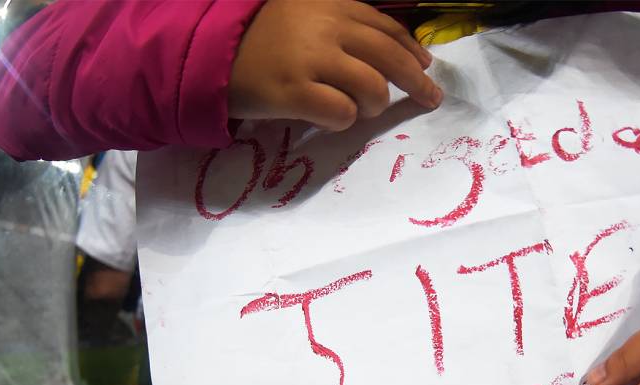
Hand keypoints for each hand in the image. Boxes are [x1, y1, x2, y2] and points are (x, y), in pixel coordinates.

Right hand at [229, 0, 441, 130]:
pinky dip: (345, 120)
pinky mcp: (295, 92)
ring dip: (374, 105)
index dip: (410, 49)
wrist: (209, 53)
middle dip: (417, 82)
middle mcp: (325, 28)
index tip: (424, 65)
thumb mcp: (301, 15)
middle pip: (389, 57)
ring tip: (361, 110)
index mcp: (330, 6)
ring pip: (372, 88)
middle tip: (430, 98)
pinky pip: (342, 113)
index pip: (384, 27)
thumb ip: (342, 26)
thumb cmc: (258, 39)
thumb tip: (395, 54)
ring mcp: (310, 60)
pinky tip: (333, 117)